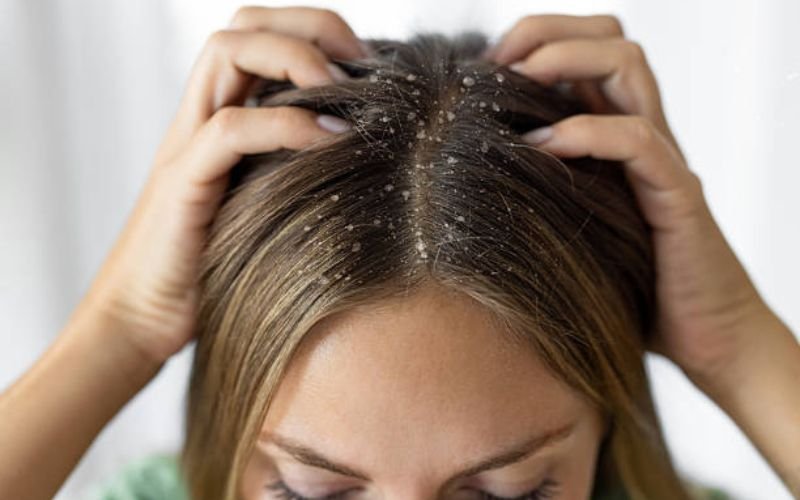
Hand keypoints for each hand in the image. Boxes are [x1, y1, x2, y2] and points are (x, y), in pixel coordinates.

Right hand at [79, 6, 363, 363]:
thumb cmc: (215, 269)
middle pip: (242, 24)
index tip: (370, 63)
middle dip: (310, 26)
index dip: (316, 29)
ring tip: (348, 92)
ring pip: (226, 53)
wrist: (144, 320)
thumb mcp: (266, 205)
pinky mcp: (184, 184)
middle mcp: (199, 118)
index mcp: (220, 116)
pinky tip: (333, 141)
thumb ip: (294, 169)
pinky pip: (230, 129)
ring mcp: (186, 146)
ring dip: (297, 58)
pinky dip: (288, 124)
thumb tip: (367, 154)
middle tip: (363, 64)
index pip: (258, 34)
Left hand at [482, 14, 773, 384]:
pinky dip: (586, 133)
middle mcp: (642, 134)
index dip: (537, 40)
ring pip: (627, 68)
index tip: (484, 68)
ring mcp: (661, 161)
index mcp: (616, 135)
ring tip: (513, 87)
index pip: (589, 50)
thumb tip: (463, 176)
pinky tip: (540, 149)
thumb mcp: (572, 226)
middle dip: (547, 34)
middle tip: (496, 66)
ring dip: (562, 63)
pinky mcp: (677, 197)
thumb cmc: (629, 288)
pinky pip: (638, 141)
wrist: (705, 338)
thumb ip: (542, 191)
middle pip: (610, 40)